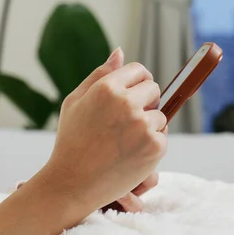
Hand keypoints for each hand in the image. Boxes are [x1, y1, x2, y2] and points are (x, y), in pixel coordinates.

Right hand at [41, 47, 167, 212]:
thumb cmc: (71, 140)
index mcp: (107, 88)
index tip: (131, 96)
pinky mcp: (154, 146)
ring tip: (123, 142)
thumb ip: (99, 74)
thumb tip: (120, 52)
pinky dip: (150, 145)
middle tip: (125, 123)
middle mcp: (127, 103)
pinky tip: (129, 154)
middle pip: (153, 90)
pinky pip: (162, 137)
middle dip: (144, 102)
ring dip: (148, 126)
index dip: (136, 82)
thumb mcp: (75, 102)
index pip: (139, 70)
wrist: (73, 182)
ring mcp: (143, 125)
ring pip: (159, 115)